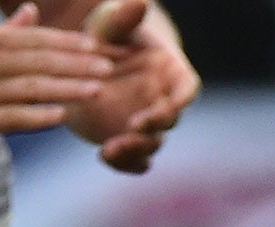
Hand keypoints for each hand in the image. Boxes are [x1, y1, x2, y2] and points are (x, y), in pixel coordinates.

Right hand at [0, 4, 111, 152]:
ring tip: (96, 90)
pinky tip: (62, 116)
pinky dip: (38, 116)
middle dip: (75, 64)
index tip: (96, 46)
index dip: (65, 43)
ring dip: (66, 88)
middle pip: (37, 61)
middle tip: (109, 67)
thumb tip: (33, 10)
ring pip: (30, 88)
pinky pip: (13, 117)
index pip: (32, 39)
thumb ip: (7, 32)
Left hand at [65, 0, 197, 173]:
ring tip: (111, 148)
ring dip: (136, 149)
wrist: (87, 61)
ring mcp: (147, 124)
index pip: (187, 89)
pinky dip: (124, 163)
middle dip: (155, 125)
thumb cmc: (108, 36)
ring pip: (152, 143)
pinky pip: (133, 159)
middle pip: (170, 120)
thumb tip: (139, 0)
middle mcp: (164, 102)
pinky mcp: (127, 139)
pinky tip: (105, 157)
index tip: (170, 104)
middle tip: (134, 126)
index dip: (182, 99)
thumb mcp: (112, 24)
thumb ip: (125, 16)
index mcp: (171, 74)